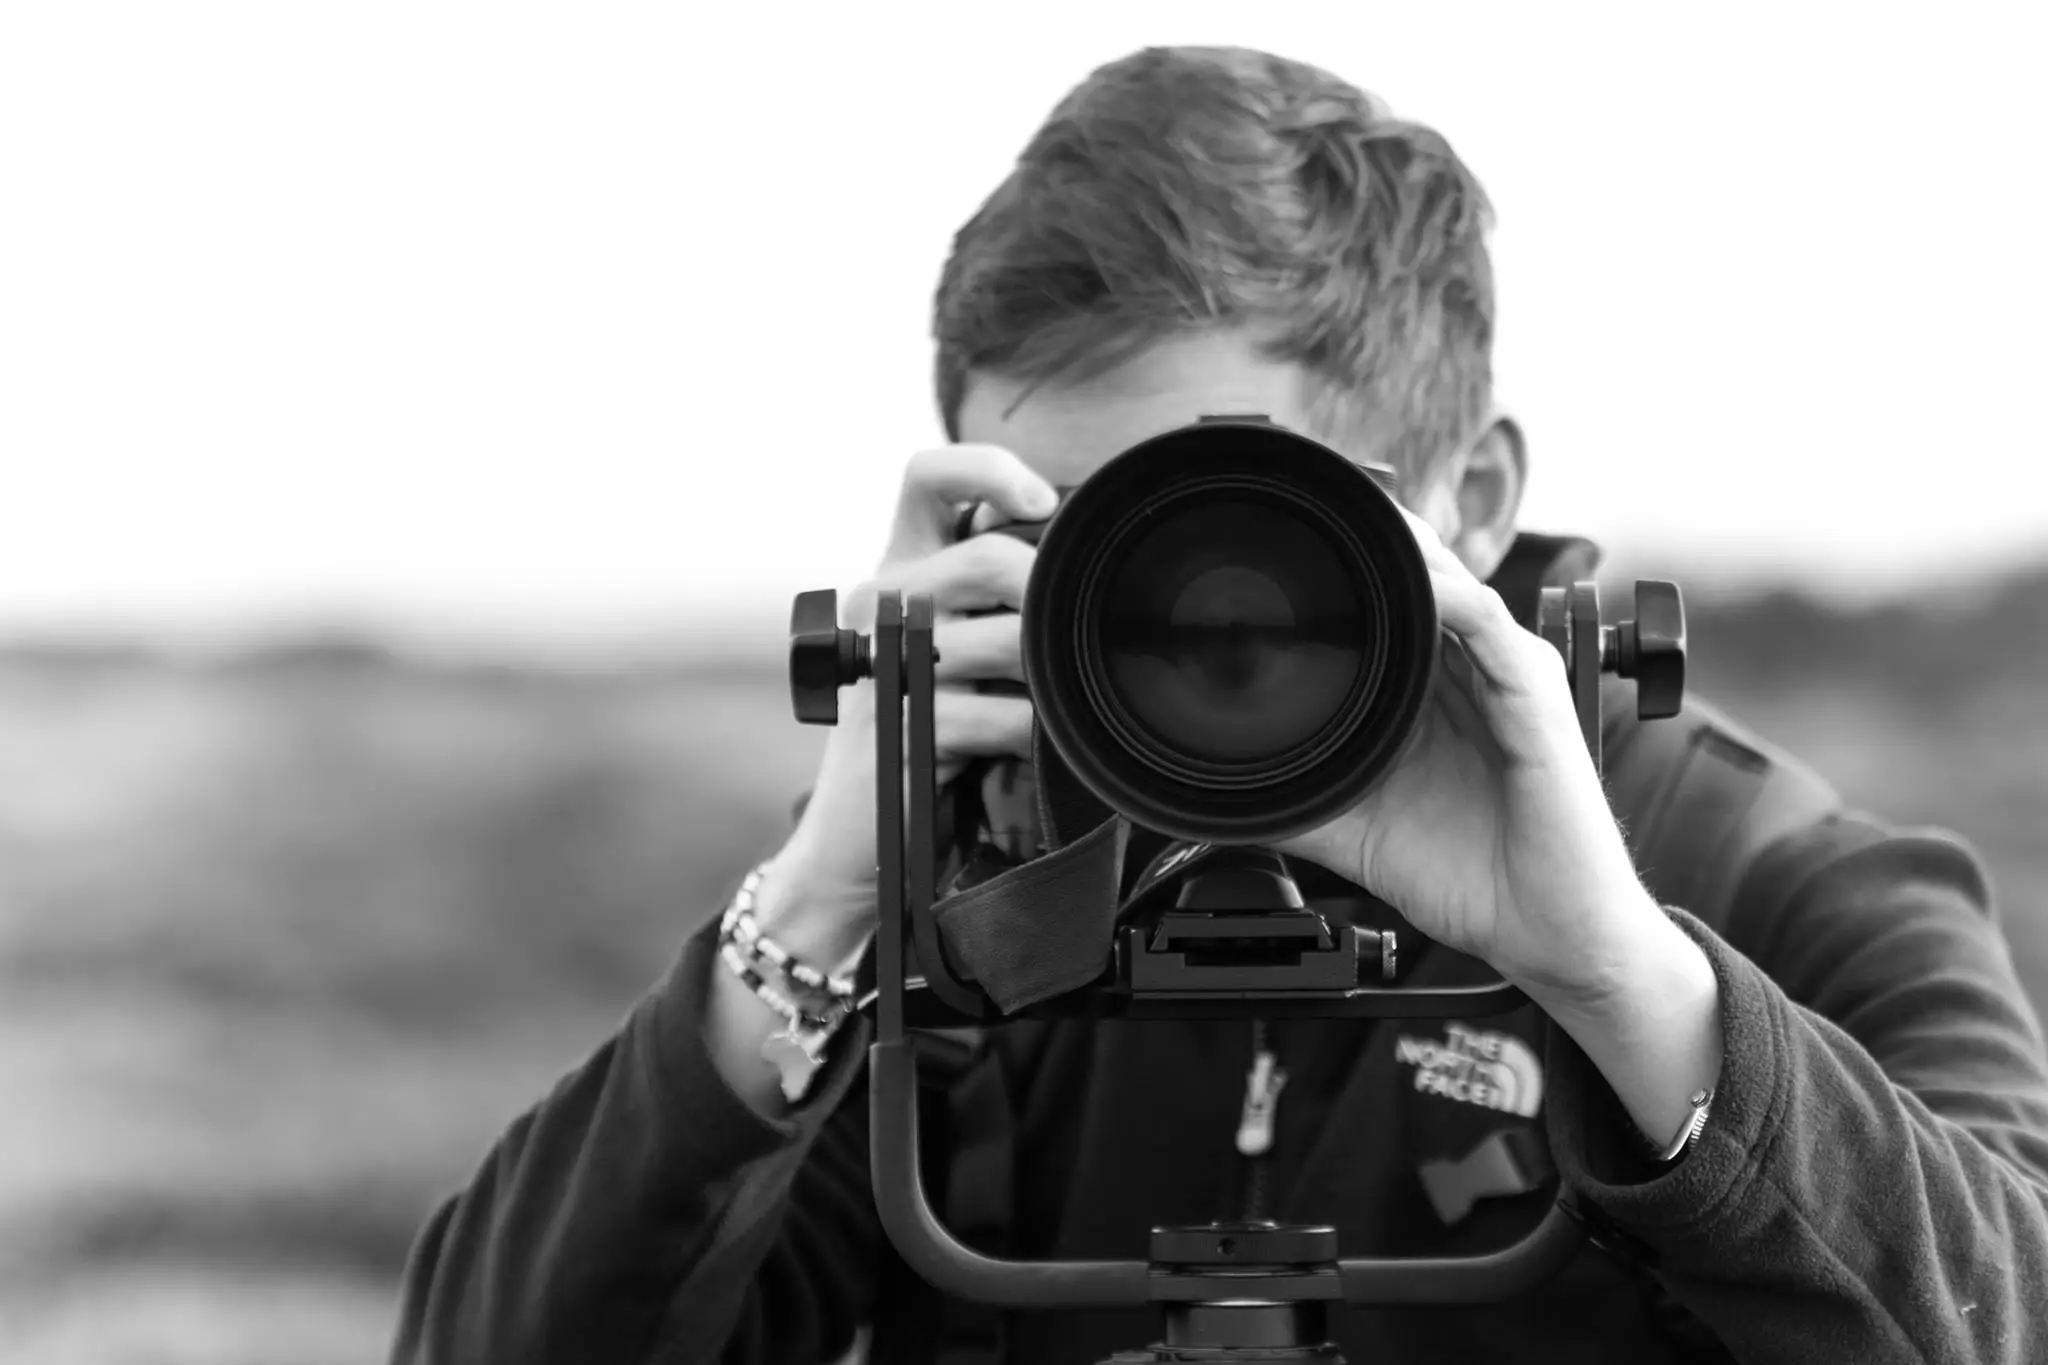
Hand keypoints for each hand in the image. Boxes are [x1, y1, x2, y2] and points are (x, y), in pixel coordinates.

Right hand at [761, 445, 1056, 945]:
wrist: (854, 844)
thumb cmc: (921, 743)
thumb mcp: (950, 655)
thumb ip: (993, 601)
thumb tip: (1090, 566)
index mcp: (895, 570)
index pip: (926, 476)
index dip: (989, 469)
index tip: (1042, 504)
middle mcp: (879, 602)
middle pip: (990, 558)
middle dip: (1051, 604)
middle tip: (1077, 648)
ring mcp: (884, 664)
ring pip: (1007, 637)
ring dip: (1057, 679)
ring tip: (1068, 706)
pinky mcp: (903, 728)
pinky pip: (1006, 716)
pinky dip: (1041, 735)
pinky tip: (1044, 751)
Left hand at [1274, 509, 1661, 1006]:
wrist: (1549, 932)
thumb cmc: (1472, 878)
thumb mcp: (1360, 829)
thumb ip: (1300, 801)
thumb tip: (1220, 798)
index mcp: (1431, 693)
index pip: (1387, 607)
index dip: (1340, 570)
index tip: (1276, 547)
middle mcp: (1470, 672)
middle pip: (1418, 577)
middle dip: (1365, 536)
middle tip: (1298, 509)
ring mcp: (1505, 676)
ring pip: (1450, 583)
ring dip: (1399, 547)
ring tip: (1345, 516)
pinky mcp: (1534, 694)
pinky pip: (1489, 624)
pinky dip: (1448, 594)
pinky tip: (1413, 582)